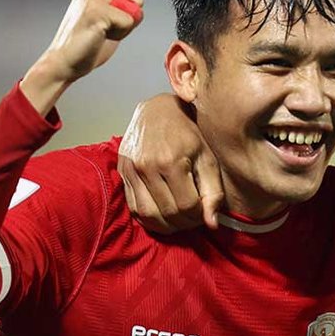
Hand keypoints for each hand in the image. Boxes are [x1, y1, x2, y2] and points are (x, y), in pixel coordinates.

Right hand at [21, 0, 143, 114]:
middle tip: (103, 28)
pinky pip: (128, 23)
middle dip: (127, 19)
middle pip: (138, 0)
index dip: (127, 13)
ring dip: (123, 28)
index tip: (105, 21)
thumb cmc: (88, 41)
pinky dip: (119, 35)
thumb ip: (124, 3)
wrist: (65, 61)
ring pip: (135, 12)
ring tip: (100, 32)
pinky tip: (99, 36)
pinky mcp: (95, 11)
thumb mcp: (109, 13)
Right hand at [118, 94, 223, 233]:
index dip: (199, 217)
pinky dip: (149, 218)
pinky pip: (133, 207)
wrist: (159, 110)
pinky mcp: (122, 171)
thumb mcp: (208, 157)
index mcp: (172, 161)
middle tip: (194, 219)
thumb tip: (212, 224)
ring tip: (179, 220)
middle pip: (167, 213)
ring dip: (166, 225)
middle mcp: (147, 166)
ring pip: (148, 215)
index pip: (187, 206)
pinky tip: (162, 216)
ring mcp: (131, 169)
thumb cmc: (190, 132)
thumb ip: (212, 191)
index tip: (205, 213)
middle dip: (184, 223)